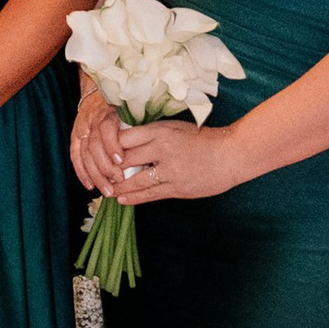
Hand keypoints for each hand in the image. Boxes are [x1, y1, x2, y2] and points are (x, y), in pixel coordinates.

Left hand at [86, 113, 247, 205]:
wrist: (230, 155)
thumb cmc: (201, 138)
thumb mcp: (174, 127)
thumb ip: (150, 133)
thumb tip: (122, 139)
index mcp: (160, 131)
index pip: (124, 138)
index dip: (109, 147)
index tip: (100, 152)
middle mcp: (163, 150)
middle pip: (126, 160)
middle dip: (110, 169)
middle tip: (99, 174)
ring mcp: (170, 171)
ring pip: (135, 181)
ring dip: (119, 187)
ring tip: (107, 190)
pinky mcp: (177, 188)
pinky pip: (150, 194)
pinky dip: (134, 198)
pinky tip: (123, 200)